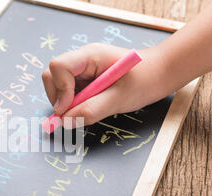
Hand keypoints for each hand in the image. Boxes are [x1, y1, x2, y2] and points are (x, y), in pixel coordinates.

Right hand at [42, 43, 167, 127]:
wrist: (160, 74)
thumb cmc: (145, 80)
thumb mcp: (120, 98)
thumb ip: (91, 110)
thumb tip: (65, 122)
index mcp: (89, 56)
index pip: (58, 67)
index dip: (59, 90)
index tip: (69, 109)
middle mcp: (81, 61)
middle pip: (51, 77)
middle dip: (59, 99)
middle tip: (76, 114)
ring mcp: (81, 71)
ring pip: (57, 88)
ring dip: (67, 104)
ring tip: (90, 109)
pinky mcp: (83, 81)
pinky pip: (68, 94)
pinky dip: (74, 106)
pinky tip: (92, 106)